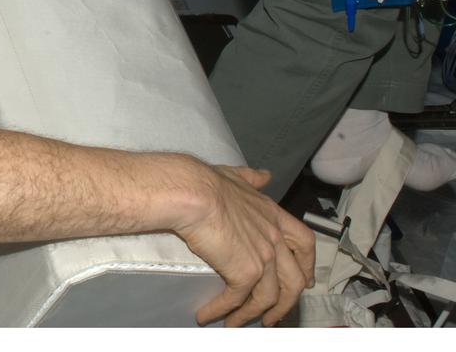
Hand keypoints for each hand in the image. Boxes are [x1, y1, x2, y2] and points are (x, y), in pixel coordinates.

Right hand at [173, 164, 315, 326]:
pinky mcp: (244, 272)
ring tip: (237, 323)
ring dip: (255, 315)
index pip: (304, 244)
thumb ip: (252, 178)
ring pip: (270, 297)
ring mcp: (263, 258)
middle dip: (288, 302)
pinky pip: (237, 300)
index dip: (307, 264)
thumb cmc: (206, 182)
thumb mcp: (235, 176)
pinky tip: (208, 315)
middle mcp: (273, 239)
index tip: (305, 279)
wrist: (192, 193)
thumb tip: (264, 176)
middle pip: (294, 280)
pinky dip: (223, 311)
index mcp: (273, 215)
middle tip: (275, 315)